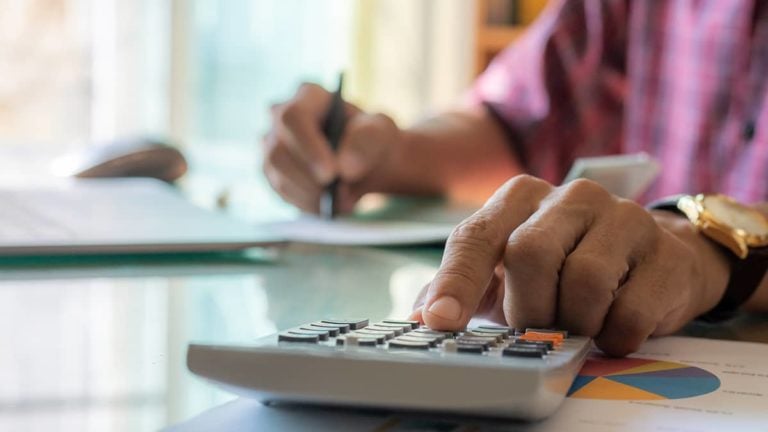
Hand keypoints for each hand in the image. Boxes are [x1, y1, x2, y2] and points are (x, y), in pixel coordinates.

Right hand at [262, 83, 402, 212]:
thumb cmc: (371, 138)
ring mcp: (271, 144)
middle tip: (340, 196)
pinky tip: (330, 206)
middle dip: (309, 179)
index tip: (331, 174)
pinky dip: (306, 203)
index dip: (309, 148)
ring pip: (276, 174)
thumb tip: (344, 167)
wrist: (365, 160)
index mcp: (307, 96)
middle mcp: (280, 116)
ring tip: (342, 202)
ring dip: (309, 194)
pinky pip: (280, 191)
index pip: (294, 118)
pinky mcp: (272, 171)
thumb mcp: (381, 132)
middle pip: (278, 150)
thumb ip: (367, 142)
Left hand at [409, 175, 730, 355]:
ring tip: (579, 324)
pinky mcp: (666, 252)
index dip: (457, 282)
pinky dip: (615, 335)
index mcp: (521, 197)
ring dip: (575, 322)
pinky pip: (629, 311)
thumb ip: (462, 287)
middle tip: (537, 326)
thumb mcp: (506, 274)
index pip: (477, 237)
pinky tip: (613, 329)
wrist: (654, 263)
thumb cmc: (564, 269)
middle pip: (530, 254)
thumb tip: (421, 317)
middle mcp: (571, 196)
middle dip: (528, 307)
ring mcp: (624, 217)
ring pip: (584, 281)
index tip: (441, 322)